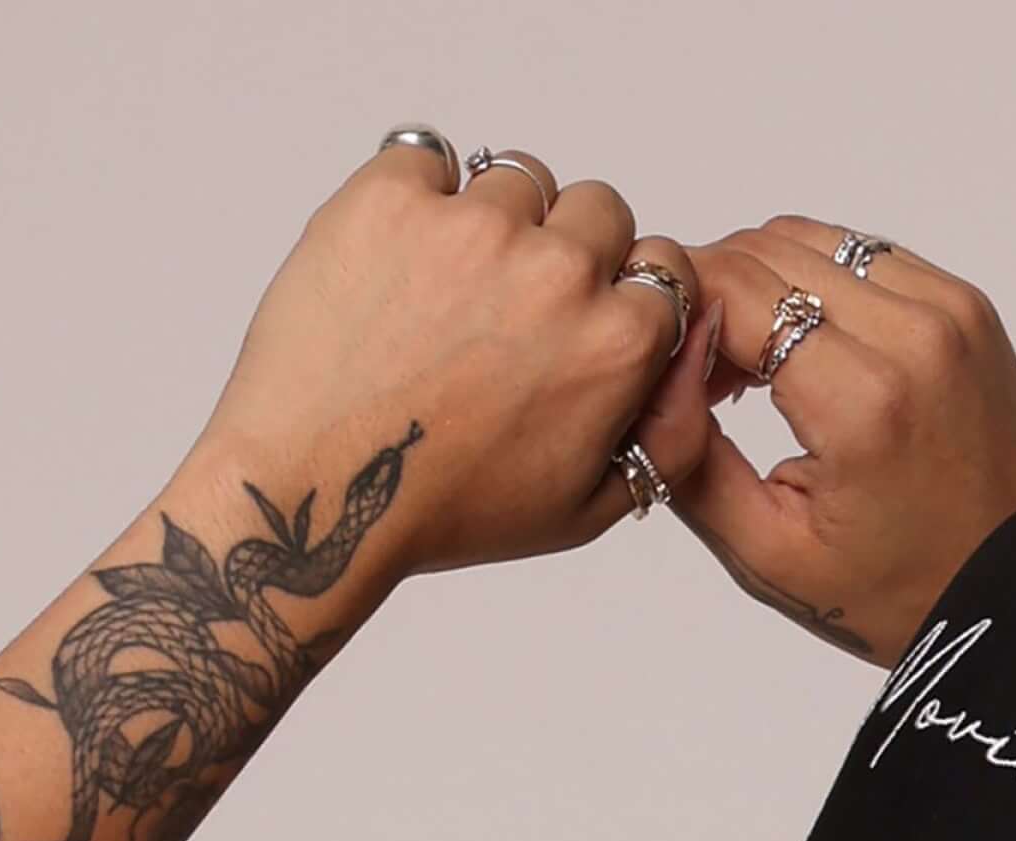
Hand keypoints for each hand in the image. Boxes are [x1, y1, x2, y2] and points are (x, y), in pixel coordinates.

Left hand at [180, 139, 715, 581]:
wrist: (322, 488)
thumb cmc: (448, 509)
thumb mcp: (586, 508)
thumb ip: (665, 434)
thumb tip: (693, 357)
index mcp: (618, 342)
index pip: (664, 268)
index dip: (626, 293)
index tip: (586, 317)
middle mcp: (558, 270)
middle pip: (598, 209)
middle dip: (569, 250)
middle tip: (513, 309)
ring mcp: (473, 224)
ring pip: (517, 179)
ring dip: (496, 221)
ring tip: (450, 290)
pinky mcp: (392, 197)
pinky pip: (427, 156)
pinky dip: (417, 197)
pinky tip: (399, 264)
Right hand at [656, 221, 1015, 663]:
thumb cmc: (902, 594)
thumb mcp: (772, 556)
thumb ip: (693, 462)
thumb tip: (650, 379)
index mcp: (864, 401)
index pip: (735, 289)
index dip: (679, 311)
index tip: (662, 359)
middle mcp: (914, 334)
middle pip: (768, 251)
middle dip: (713, 297)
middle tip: (700, 375)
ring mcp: (949, 310)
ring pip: (812, 240)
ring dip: (761, 285)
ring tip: (750, 369)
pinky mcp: (968, 306)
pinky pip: (863, 258)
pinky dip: (818, 286)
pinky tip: (805, 355)